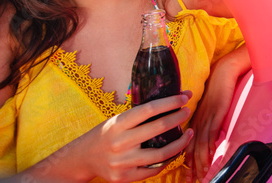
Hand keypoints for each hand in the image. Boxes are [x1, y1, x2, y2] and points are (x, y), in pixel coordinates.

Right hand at [27, 92, 193, 182]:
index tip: (184, 97)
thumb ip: (139, 115)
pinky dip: (168, 159)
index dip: (170, 102)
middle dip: (178, 117)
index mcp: (118, 124)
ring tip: (189, 133)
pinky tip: (176, 150)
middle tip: (187, 111)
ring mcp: (123, 162)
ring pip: (161, 153)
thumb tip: (170, 100)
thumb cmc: (105, 134)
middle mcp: (120, 143)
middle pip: (158, 128)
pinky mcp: (125, 177)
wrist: (82, 159)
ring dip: (180, 142)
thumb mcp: (117, 120)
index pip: (149, 109)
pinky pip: (154, 169)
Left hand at [186, 47, 249, 179]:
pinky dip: (210, 148)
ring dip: (201, 163)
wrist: (223, 72)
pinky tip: (211, 158)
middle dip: (192, 168)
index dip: (187, 162)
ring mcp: (206, 119)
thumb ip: (208, 120)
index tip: (187, 176)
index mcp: (194, 121)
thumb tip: (210, 135)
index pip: (187, 146)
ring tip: (202, 176)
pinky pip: (211, 134)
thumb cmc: (217, 87)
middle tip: (191, 182)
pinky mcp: (216, 114)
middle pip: (191, 150)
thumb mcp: (210, 106)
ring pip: (200, 146)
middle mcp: (197, 122)